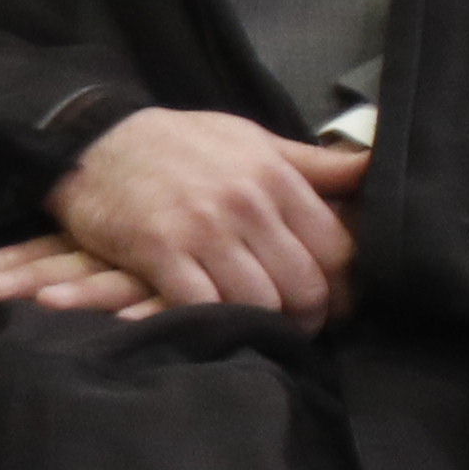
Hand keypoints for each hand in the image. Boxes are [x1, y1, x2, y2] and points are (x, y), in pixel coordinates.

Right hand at [0, 108, 369, 320]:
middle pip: (305, 285)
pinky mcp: (160, 251)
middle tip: (294, 326)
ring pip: (260, 303)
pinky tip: (213, 324)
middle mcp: (247, 204)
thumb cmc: (178, 144)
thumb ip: (312, 164)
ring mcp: (202, 229)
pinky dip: (214, 324)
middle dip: (306, 317)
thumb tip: (375, 167)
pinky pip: (204, 306)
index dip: (343, 288)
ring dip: (263, 326)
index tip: (333, 303)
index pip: (337, 248)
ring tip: (258, 329)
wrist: (93, 141)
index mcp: (275, 177)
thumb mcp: (250, 140)